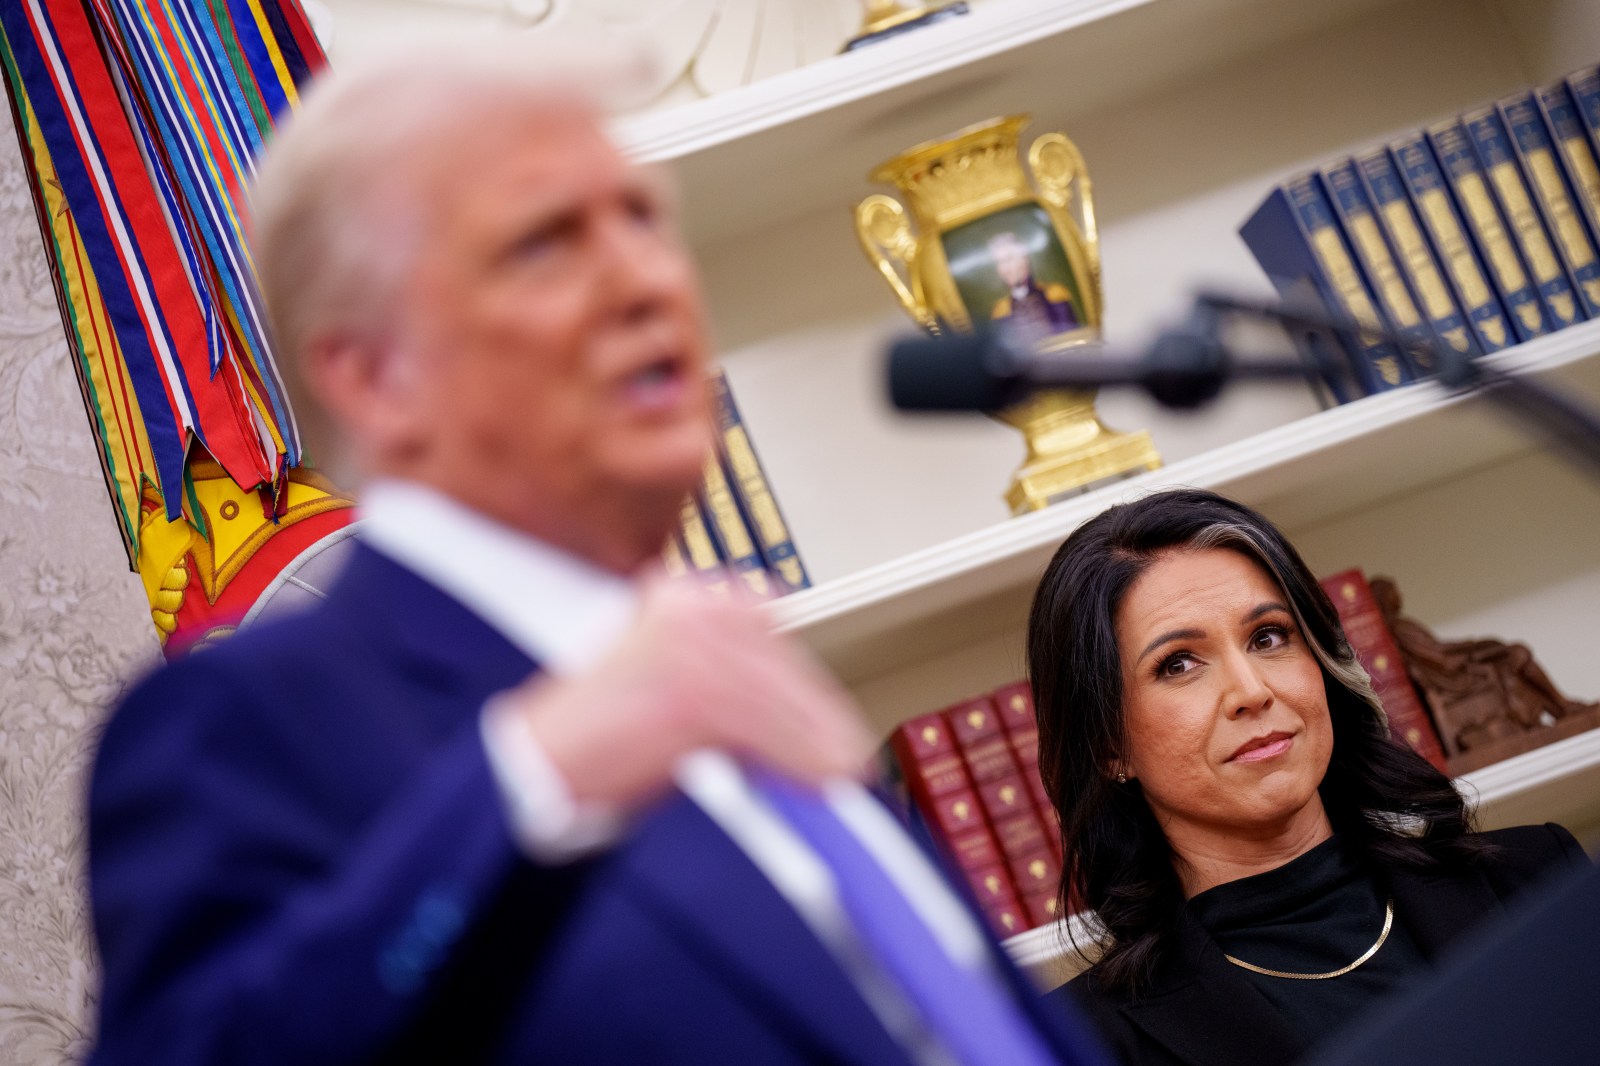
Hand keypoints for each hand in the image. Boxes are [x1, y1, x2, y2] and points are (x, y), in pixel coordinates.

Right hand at [506, 569, 874, 812]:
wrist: (539, 763)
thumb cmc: (600, 732)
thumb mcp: (670, 681)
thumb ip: (729, 676)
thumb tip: (804, 710)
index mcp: (681, 591)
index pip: (766, 626)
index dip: (802, 681)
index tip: (830, 718)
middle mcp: (688, 603)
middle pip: (780, 661)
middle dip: (814, 714)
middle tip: (847, 755)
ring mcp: (690, 642)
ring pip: (777, 697)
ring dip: (814, 742)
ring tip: (841, 774)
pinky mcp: (693, 687)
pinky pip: (765, 727)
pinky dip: (799, 757)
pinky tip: (820, 780)